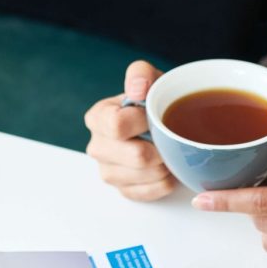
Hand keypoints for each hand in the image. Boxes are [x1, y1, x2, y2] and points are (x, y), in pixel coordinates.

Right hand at [84, 61, 177, 201]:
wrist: (164, 123)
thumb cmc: (154, 102)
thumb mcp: (150, 80)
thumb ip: (141, 75)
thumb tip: (137, 89)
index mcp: (97, 118)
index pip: (117, 125)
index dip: (143, 121)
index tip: (154, 116)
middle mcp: (98, 147)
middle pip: (136, 156)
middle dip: (159, 147)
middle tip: (167, 137)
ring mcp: (109, 172)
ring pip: (146, 175)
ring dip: (165, 164)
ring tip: (168, 151)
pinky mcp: (123, 191)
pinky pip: (151, 191)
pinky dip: (166, 181)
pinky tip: (167, 168)